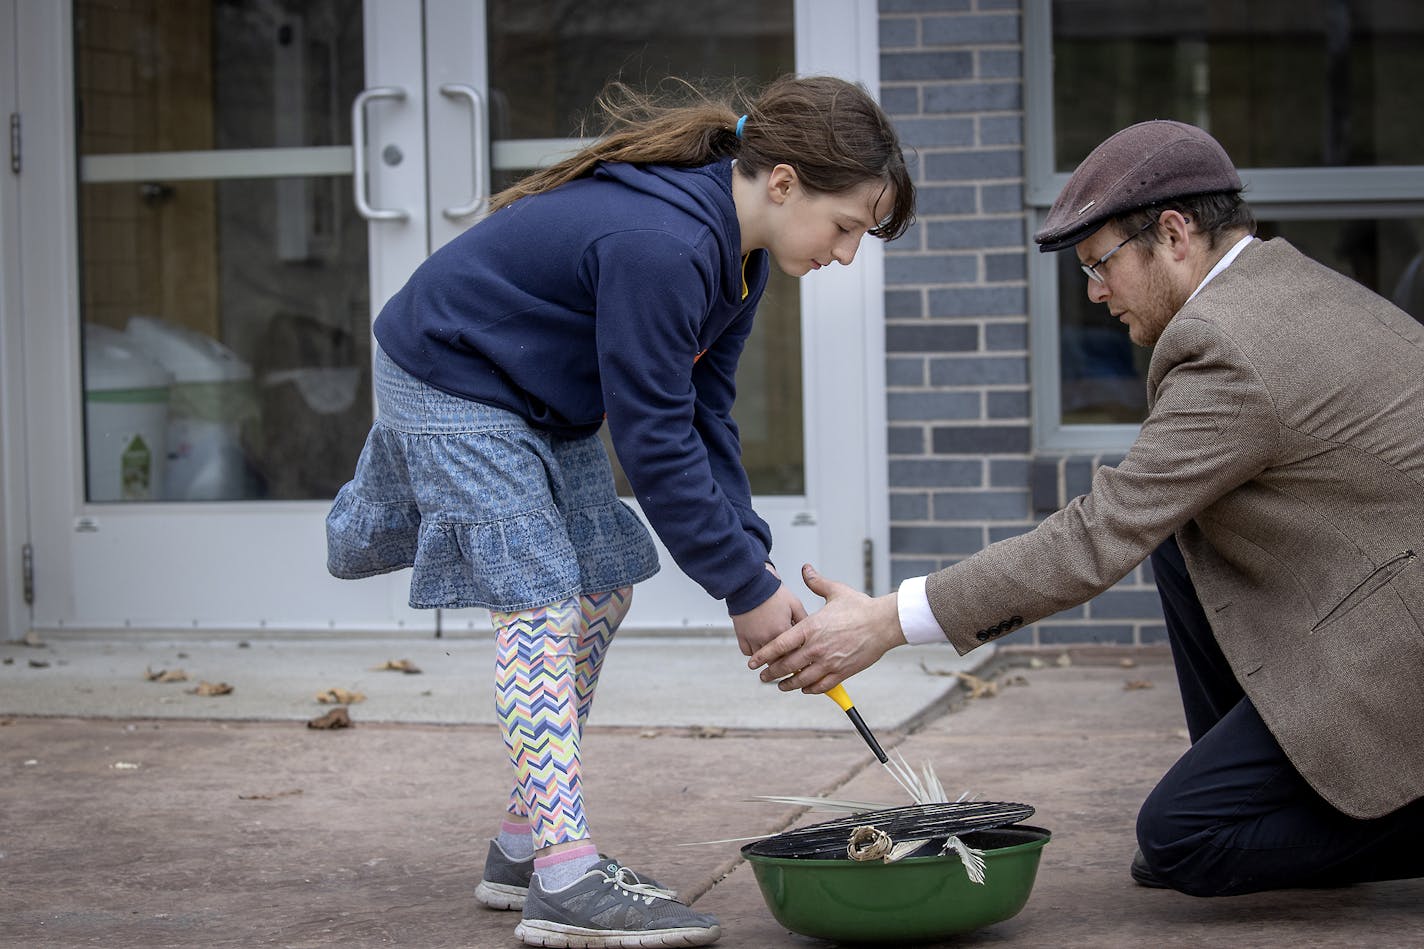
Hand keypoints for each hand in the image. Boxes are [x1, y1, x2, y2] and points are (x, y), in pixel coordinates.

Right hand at [731, 577, 806, 656]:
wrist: (750, 583)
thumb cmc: (773, 592)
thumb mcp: (795, 604)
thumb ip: (804, 621)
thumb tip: (811, 633)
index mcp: (782, 631)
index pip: (793, 654)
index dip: (799, 659)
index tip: (802, 662)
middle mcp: (766, 638)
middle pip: (777, 661)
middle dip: (784, 662)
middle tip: (789, 663)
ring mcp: (752, 638)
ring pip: (762, 659)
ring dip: (769, 658)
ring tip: (775, 657)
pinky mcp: (741, 635)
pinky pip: (748, 652)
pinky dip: (754, 651)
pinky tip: (760, 646)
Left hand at [747, 563, 905, 693]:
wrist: (884, 622)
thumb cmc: (861, 607)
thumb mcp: (835, 591)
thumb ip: (816, 582)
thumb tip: (806, 569)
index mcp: (811, 627)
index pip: (779, 645)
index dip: (763, 655)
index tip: (753, 663)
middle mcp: (817, 647)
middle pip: (786, 665)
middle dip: (771, 673)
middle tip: (764, 677)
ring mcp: (829, 661)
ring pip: (802, 679)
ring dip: (788, 684)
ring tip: (780, 686)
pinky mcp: (843, 672)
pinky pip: (821, 686)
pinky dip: (810, 689)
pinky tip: (804, 689)